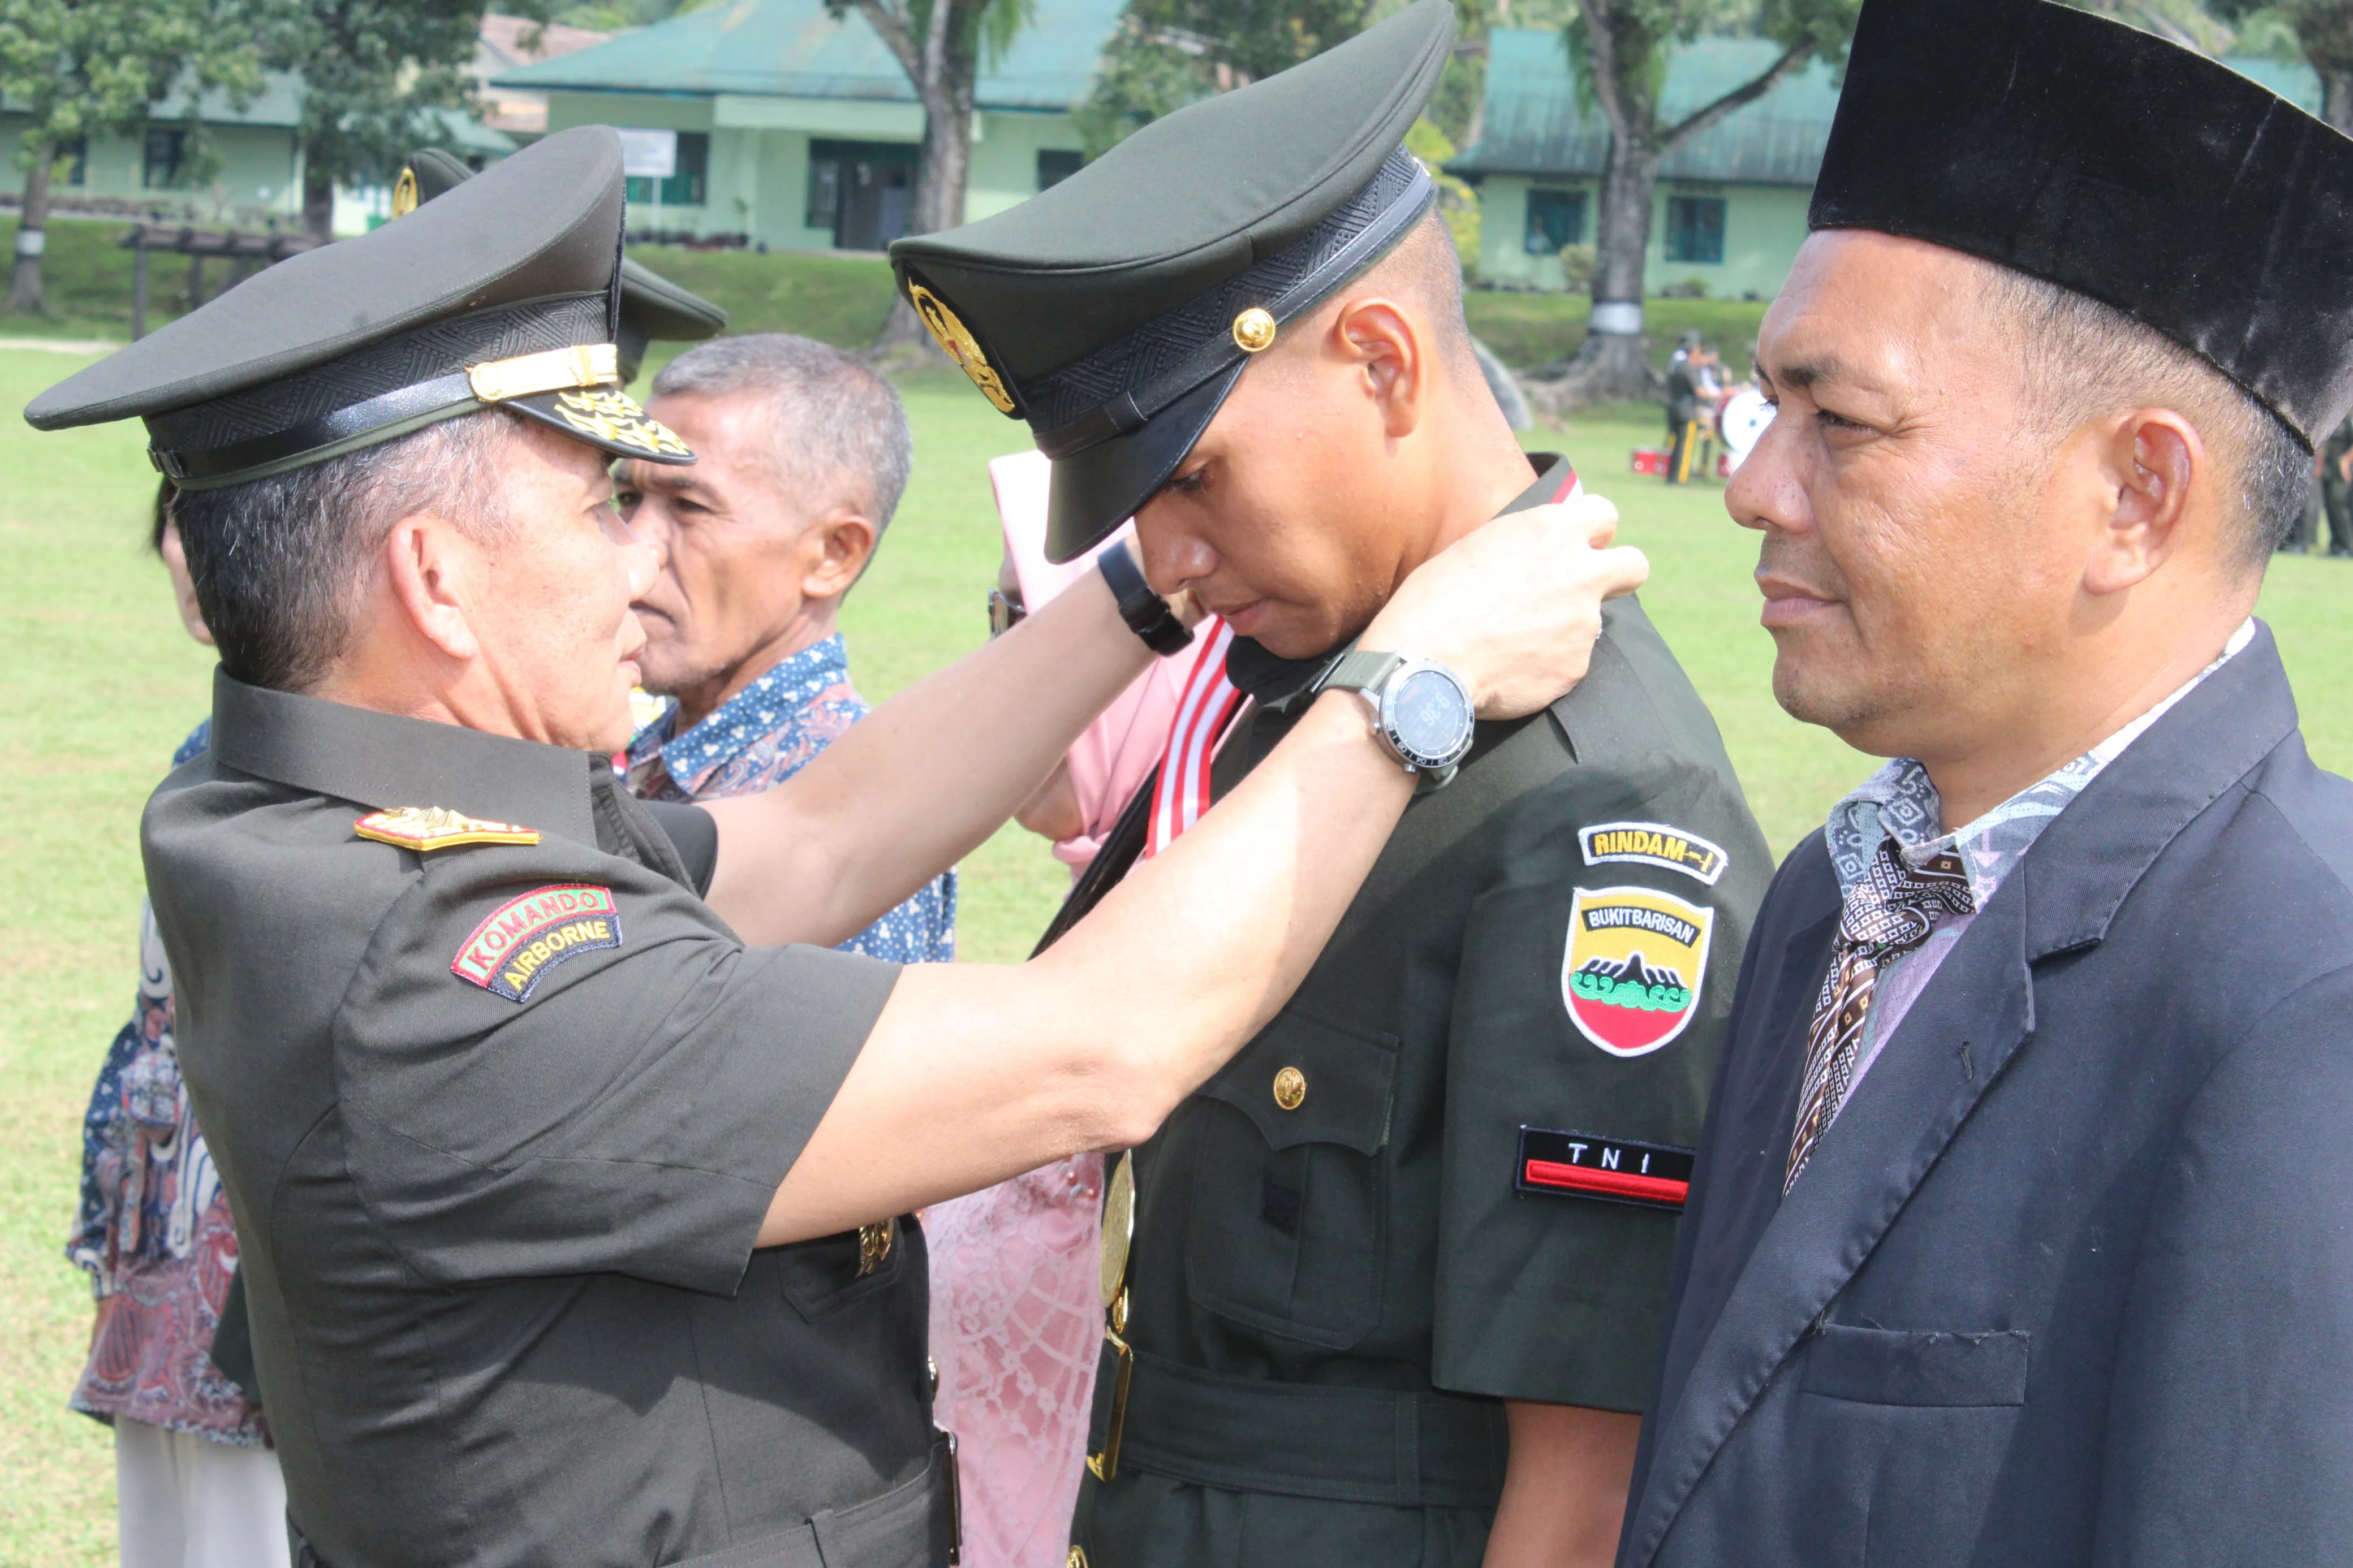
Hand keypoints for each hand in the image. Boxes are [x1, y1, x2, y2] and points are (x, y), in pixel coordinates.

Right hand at [1362, 494, 1645, 717]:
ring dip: (1564, 628)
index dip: (1593, 532)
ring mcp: (1583, 622)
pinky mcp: (1576, 667)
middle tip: (1583, 588)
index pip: (1605, 514)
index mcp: (1552, 531)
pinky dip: (1547, 665)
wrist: (1424, 662)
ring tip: (1514, 640)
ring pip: (1591, 621)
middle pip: (1634, 565)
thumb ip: (1524, 545)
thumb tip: (1537, 550)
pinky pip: (1569, 662)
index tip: (1577, 545)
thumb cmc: (1434, 600)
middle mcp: (1579, 572)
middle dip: (1618, 574)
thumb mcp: (1477, 548)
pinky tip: (1510, 667)